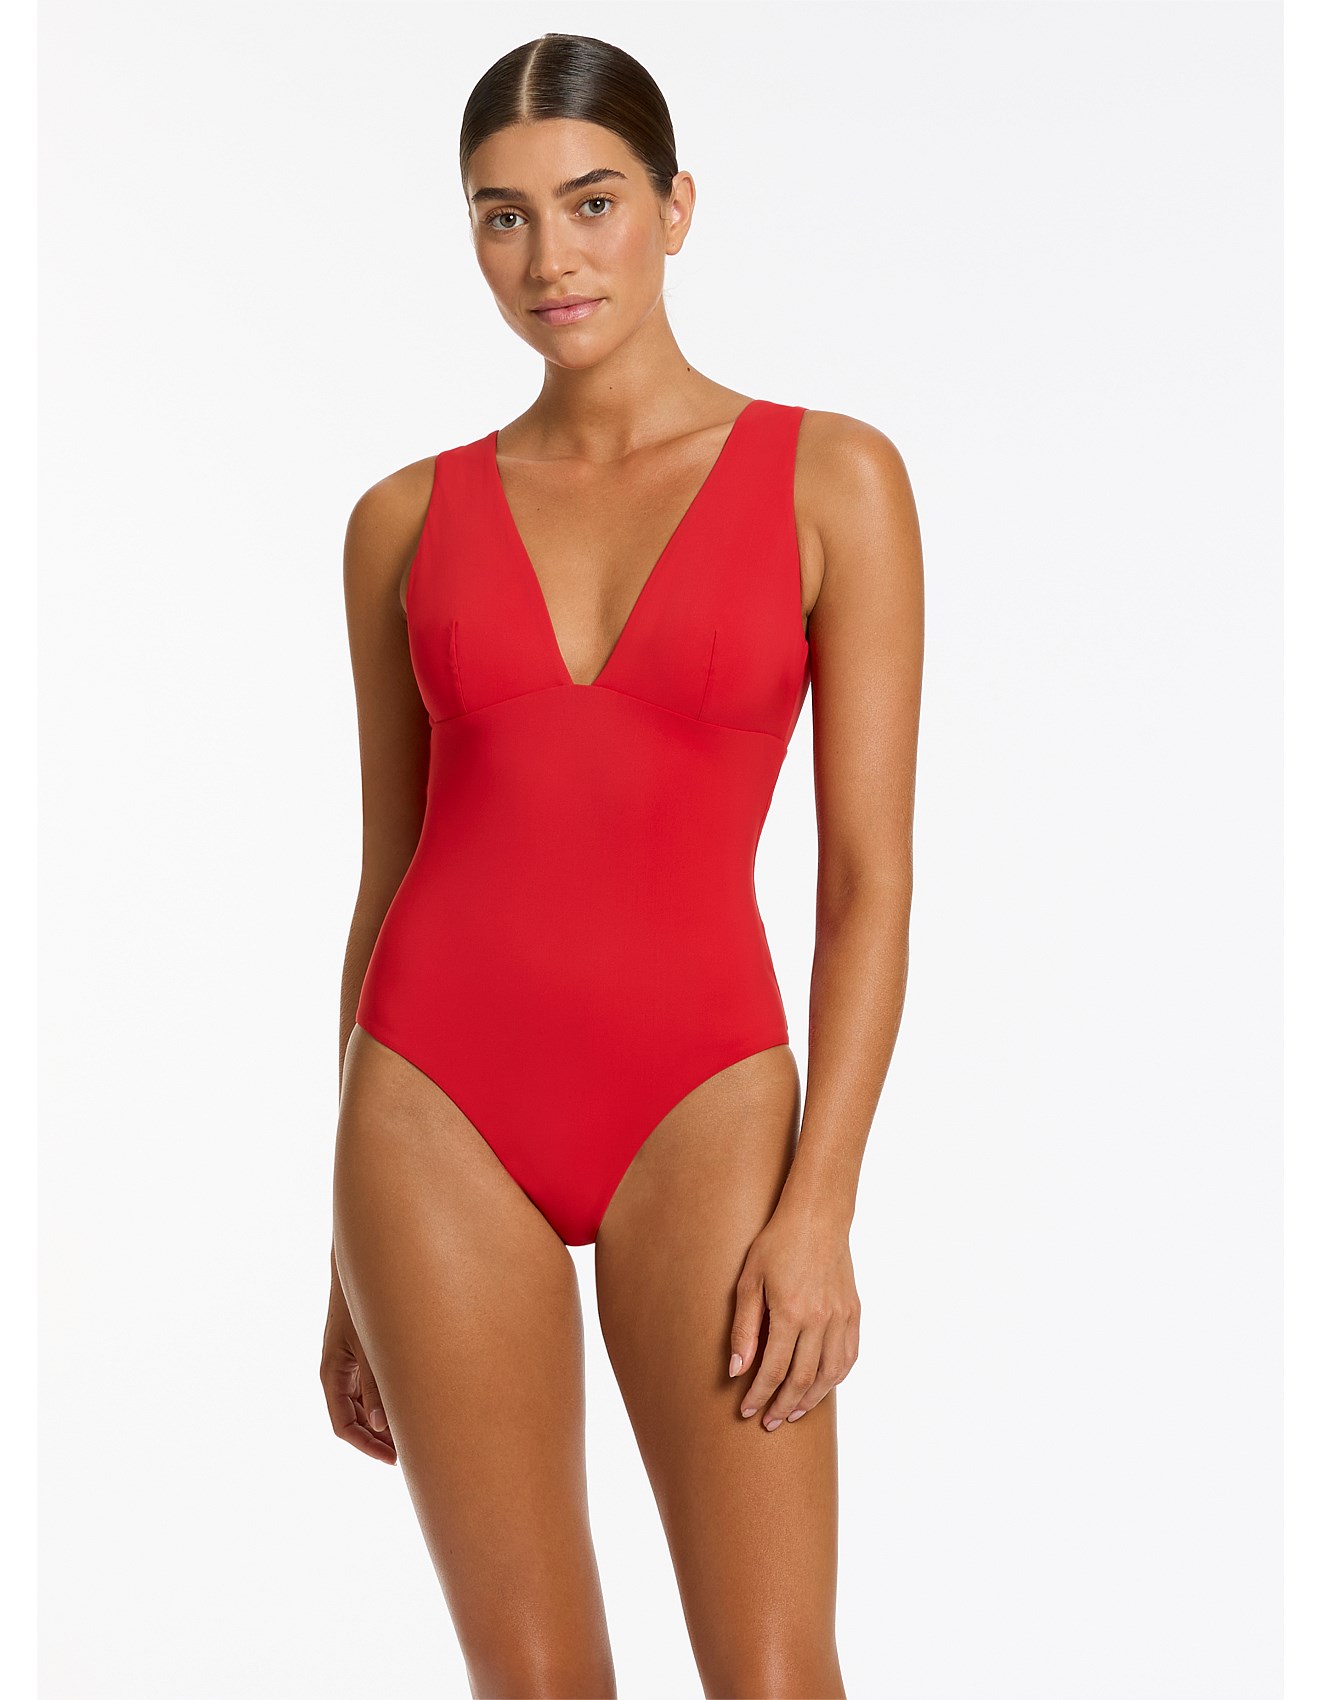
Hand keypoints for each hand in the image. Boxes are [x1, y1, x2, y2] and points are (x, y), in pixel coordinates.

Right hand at [320, 1255, 396, 1463]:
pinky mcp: (364, 1351)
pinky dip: (388, 1399)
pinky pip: (372, 1386)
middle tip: (411, 1452)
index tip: (394, 1459)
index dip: (367, 1446)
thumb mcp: (369, 1344)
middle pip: (355, 1419)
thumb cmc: (363, 1299)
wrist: (364, 1262)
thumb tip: (384, 1426)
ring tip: (416, 1431)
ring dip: (385, 1420)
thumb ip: (375, 1384)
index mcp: (332, 1374)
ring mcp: (351, 1362)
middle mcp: (339, 1372)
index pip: (344, 1425)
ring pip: (364, 1405)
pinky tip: (413, 1402)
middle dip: (379, 1439)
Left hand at [728, 1200, 859, 1430]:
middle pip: (803, 1379)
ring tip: (794, 1412)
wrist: (817, 1217)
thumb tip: (738, 1370)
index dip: (760, 1395)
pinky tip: (822, 1386)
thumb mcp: (750, 1281)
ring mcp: (842, 1317)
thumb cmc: (776, 1244)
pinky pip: (850, 1356)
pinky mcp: (854, 1312)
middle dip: (783, 1406)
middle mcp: (821, 1319)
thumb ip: (745, 1328)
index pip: (775, 1370)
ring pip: (831, 1374)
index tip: (747, 1411)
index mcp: (791, 1312)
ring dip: (812, 1399)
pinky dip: (836, 1378)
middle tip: (769, 1422)